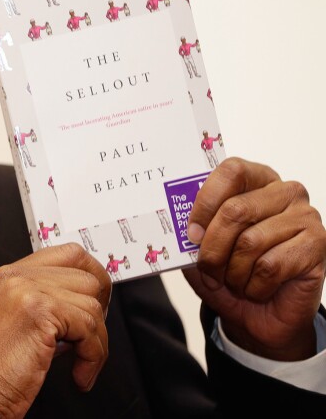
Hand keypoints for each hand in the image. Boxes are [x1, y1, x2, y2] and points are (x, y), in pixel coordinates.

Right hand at [0, 244, 110, 418]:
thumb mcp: (12, 321)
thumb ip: (42, 302)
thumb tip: (82, 305)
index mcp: (8, 275)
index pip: (68, 254)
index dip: (92, 278)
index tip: (98, 303)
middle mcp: (16, 277)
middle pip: (86, 276)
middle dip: (100, 311)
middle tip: (93, 337)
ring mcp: (27, 291)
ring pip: (92, 304)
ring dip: (97, 341)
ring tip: (82, 363)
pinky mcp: (40, 313)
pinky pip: (89, 327)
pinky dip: (94, 356)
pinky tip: (79, 373)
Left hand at [184, 158, 325, 359]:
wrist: (260, 317)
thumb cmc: (230, 274)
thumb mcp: (201, 250)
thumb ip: (190, 230)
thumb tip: (177, 220)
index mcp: (256, 180)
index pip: (231, 172)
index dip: (205, 202)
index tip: (191, 232)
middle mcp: (284, 192)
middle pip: (235, 210)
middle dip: (213, 247)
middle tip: (208, 267)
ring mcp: (305, 217)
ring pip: (251, 241)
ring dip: (233, 271)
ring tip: (235, 280)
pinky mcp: (318, 245)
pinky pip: (271, 266)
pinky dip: (254, 285)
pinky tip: (257, 288)